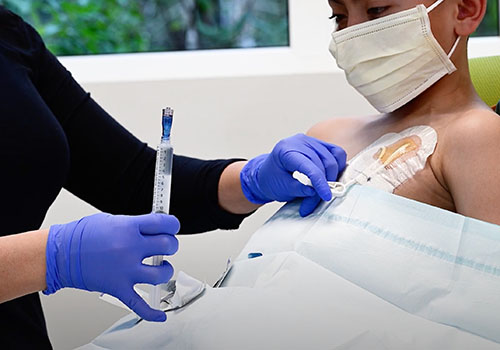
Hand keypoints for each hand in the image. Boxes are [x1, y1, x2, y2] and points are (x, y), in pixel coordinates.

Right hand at [44, 213, 179, 321]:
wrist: (59, 255)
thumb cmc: (80, 236)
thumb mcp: (111, 220)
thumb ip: (134, 225)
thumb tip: (152, 228)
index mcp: (128, 228)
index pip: (164, 223)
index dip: (172, 224)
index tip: (172, 227)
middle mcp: (129, 248)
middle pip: (168, 246)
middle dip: (171, 245)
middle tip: (167, 246)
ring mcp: (125, 270)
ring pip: (162, 274)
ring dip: (166, 271)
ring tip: (161, 268)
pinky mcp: (118, 288)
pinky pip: (140, 304)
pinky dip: (152, 312)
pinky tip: (161, 314)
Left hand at [240, 133, 346, 215]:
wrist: (267, 174)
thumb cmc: (271, 180)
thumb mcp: (281, 188)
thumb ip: (298, 189)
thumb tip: (315, 192)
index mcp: (285, 150)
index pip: (309, 166)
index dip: (320, 182)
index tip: (326, 196)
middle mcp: (300, 141)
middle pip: (324, 163)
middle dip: (324, 185)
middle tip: (314, 202)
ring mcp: (311, 141)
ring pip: (333, 159)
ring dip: (331, 178)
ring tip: (320, 191)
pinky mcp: (319, 144)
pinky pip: (337, 153)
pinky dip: (337, 167)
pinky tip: (330, 178)